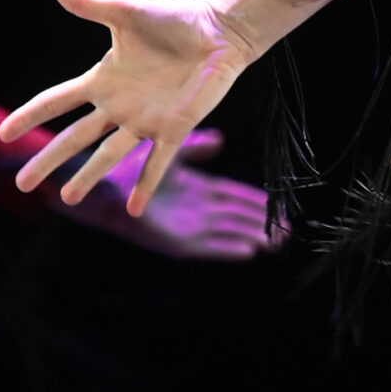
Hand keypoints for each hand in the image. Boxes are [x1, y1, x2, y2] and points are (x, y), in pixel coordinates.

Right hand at [0, 0, 325, 215]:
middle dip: (48, 158)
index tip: (2, 133)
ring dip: (89, 176)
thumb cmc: (173, 19)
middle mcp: (119, 104)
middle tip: (21, 182)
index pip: (57, 100)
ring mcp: (145, 119)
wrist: (219, 31)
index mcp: (103, 78)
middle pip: (75, 137)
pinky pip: (158, 162)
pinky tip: (134, 210)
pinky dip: (146, 184)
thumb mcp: (125, 12)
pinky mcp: (175, 127)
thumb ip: (88, 3)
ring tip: (68, 198)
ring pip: (110, 154)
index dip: (30, 114)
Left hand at [67, 128, 278, 259]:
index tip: (276, 204)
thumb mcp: (169, 151)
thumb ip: (194, 146)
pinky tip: (247, 252)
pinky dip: (227, 249)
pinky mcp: (173, 240)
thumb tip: (220, 139)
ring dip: (250, 237)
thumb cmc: (128, 168)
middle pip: (235, 216)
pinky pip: (206, 247)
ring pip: (226, 232)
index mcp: (194, 187)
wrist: (101, 188)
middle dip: (260, 222)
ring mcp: (184, 225)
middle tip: (289, 229)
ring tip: (276, 242)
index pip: (231, 195)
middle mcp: (193, 208)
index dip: (253, 200)